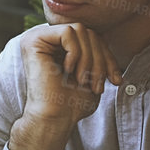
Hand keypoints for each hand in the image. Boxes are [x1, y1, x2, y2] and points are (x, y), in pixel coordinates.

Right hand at [11, 24, 121, 149]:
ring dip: (89, 58)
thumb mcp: (93, 73)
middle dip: (100, 58)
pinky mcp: (33, 40)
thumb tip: (107, 37)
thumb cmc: (72, 103)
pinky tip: (68, 70)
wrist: (55, 119)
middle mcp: (46, 38)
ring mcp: (37, 37)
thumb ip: (96, 52)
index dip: (107, 56)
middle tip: (98, 83)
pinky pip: (67, 32)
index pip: (92, 37)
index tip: (115, 80)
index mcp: (59, 45)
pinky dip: (75, 53)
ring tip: (84, 80)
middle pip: (87, 31)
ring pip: (80, 29)